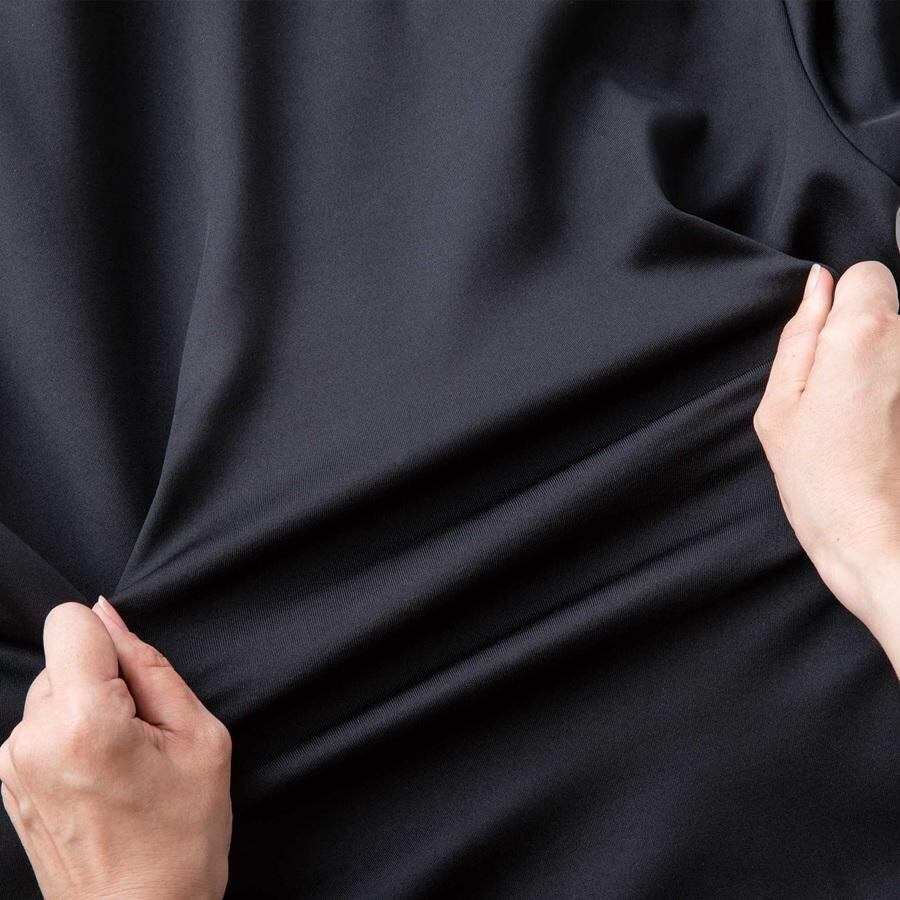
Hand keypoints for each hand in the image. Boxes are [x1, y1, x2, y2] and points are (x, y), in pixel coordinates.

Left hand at [0, 597, 232, 899]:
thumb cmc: (181, 836)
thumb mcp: (200, 739)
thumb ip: (150, 666)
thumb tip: (107, 614)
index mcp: (84, 722)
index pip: (69, 621)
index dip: (109, 640)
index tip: (135, 683)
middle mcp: (32, 739)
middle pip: (62, 657)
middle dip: (103, 680)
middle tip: (140, 737)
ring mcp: (12, 765)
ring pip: (51, 690)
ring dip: (86, 709)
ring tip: (121, 763)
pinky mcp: (7, 783)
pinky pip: (41, 725)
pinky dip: (71, 735)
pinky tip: (100, 778)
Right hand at [754, 260, 899, 675]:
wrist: (881, 545)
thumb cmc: (821, 485)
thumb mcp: (779, 409)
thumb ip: (798, 337)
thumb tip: (817, 287)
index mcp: (862, 337)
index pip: (867, 274)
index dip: (844, 305)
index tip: (832, 346)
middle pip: (892, 307)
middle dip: (867, 337)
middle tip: (845, 396)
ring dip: (887, 369)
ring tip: (873, 422)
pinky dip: (895, 394)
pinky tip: (886, 431)